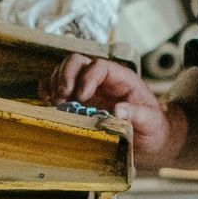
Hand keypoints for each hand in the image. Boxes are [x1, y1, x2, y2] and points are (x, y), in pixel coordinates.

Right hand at [45, 52, 184, 170]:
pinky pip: (58, 86)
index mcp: (121, 79)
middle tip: (62, 97)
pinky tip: (46, 100)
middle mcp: (101, 79)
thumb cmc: (151, 126)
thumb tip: (118, 111)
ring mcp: (88, 88)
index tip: (81, 96)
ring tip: (55, 103)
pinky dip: (48, 89)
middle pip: (78, 61)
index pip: (100, 66)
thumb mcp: (151, 122)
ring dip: (55, 83)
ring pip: (65, 71)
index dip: (87, 77)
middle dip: (65, 75)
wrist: (148, 136)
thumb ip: (137, 115)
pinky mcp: (77, 99)